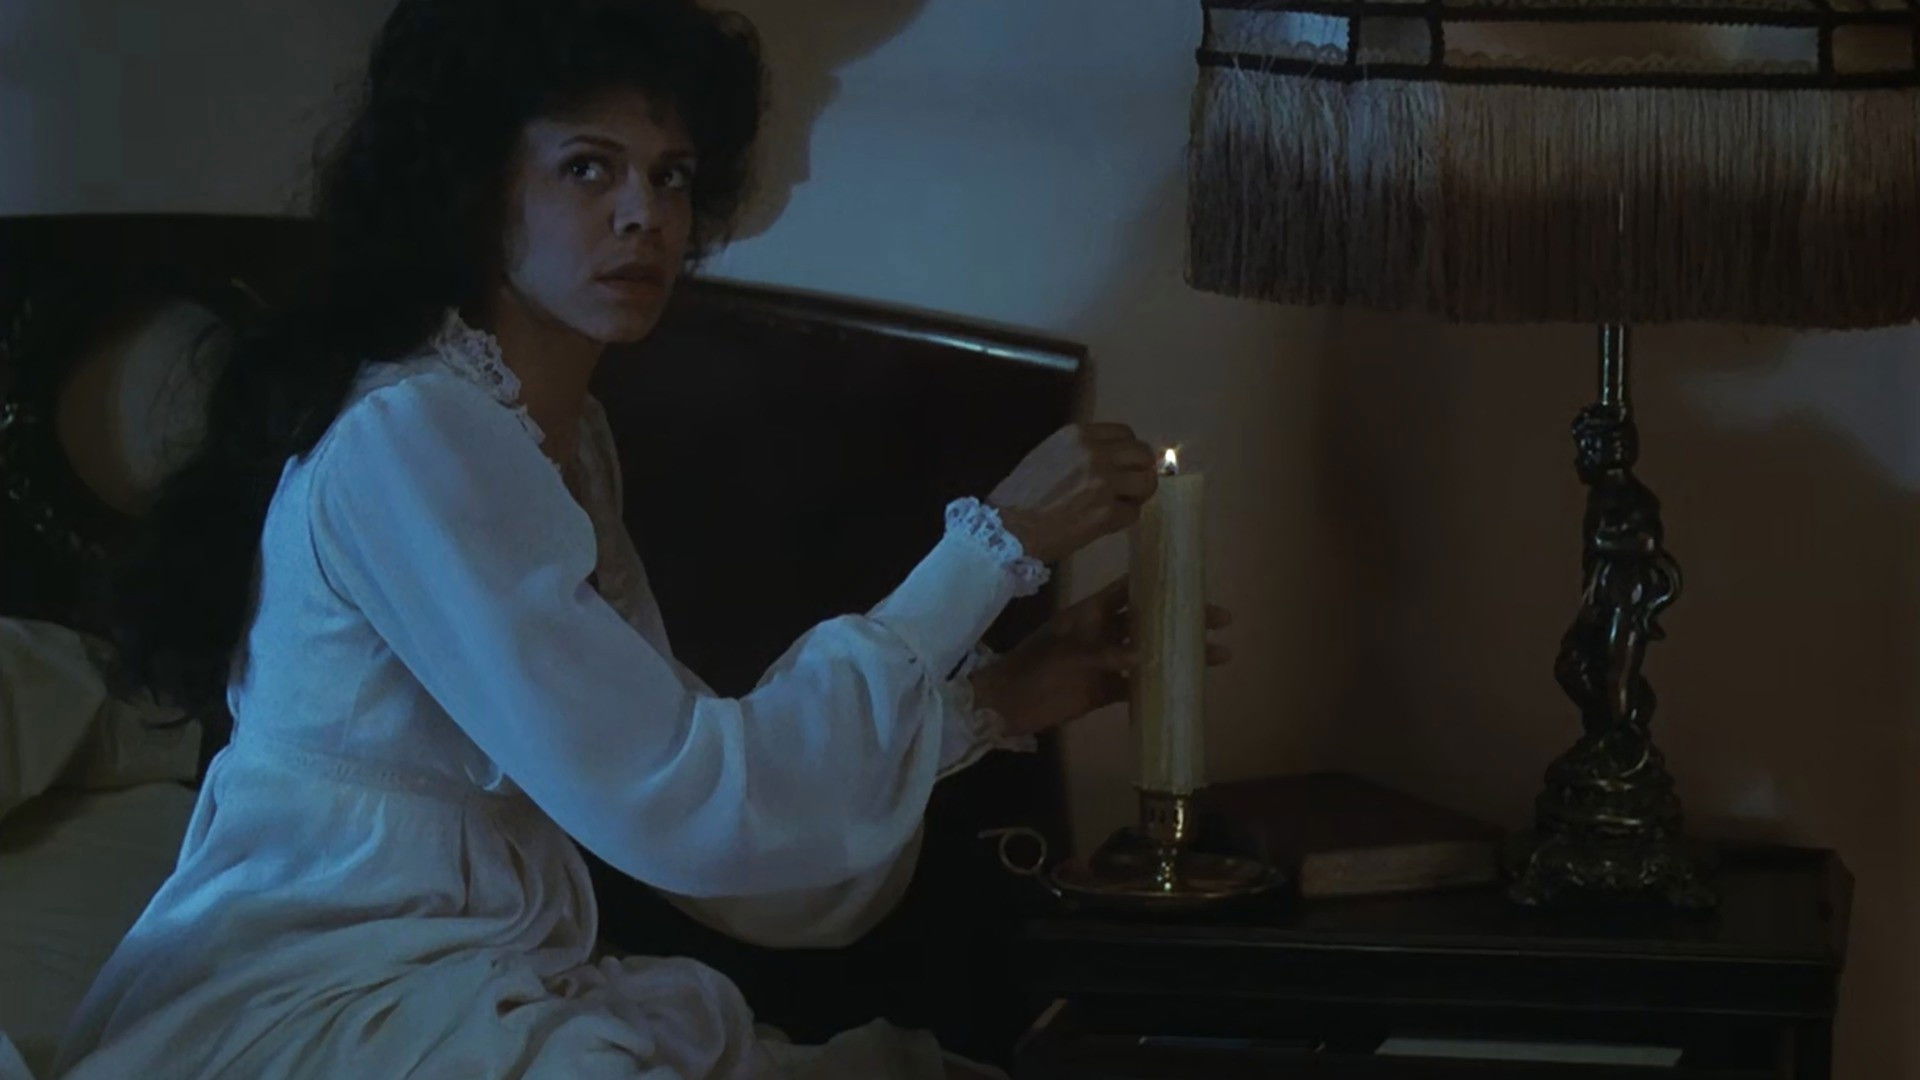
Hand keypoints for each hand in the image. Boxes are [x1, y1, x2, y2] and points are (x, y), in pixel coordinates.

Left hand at [970, 576, 1232, 738]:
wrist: (1007, 703)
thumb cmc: (1033, 668)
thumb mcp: (1066, 654)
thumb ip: (1104, 652)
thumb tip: (1143, 654)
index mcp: (1092, 612)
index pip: (1130, 590)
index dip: (1160, 584)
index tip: (1192, 581)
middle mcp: (1104, 633)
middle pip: (1150, 621)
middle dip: (1184, 619)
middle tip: (1221, 619)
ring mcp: (1107, 662)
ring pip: (1151, 653)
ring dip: (1180, 653)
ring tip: (1219, 654)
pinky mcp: (1105, 691)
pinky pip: (1138, 684)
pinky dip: (1159, 684)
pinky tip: (1186, 684)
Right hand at [987, 423, 1158, 563]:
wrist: (1007, 530)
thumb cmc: (1019, 496)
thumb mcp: (1047, 455)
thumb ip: (1081, 451)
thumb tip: (1113, 457)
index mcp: (1077, 435)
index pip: (1125, 433)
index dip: (1127, 453)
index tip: (1120, 467)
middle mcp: (1094, 453)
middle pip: (1143, 454)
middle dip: (1139, 471)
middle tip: (1128, 488)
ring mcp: (1103, 482)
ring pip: (1146, 482)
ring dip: (1137, 496)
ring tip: (1118, 506)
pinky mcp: (1107, 512)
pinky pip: (1134, 513)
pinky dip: (1122, 520)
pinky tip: (1102, 524)